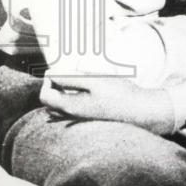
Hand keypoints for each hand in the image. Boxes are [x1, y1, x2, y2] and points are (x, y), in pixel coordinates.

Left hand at [40, 75, 175, 134]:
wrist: (139, 109)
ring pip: (62, 104)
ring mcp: (81, 116)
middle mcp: (72, 115)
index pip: (46, 96)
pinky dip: (73, 94)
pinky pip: (73, 106)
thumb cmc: (118, 94)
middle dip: (55, 84)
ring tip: (76, 77)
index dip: (48, 81)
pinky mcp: (90, 114)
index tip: (59, 69)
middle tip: (67, 71)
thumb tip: (51, 74)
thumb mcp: (95, 81)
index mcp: (70, 107)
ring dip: (64, 89)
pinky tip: (88, 86)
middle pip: (52, 101)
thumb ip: (71, 78)